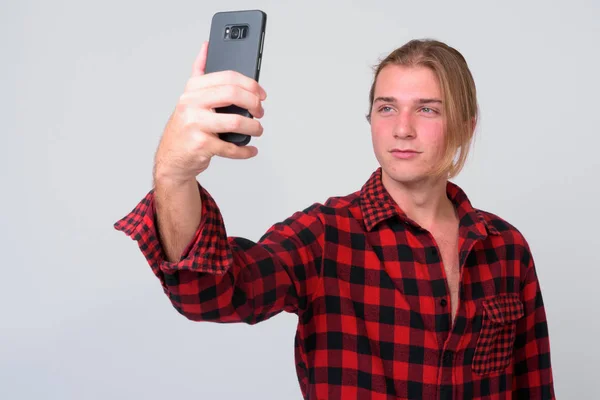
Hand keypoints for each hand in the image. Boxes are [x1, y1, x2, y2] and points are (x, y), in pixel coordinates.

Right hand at [153, 41, 266, 184]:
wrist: (171, 158)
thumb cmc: (185, 127)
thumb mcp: (189, 96)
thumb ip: (199, 72)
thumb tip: (207, 46)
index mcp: (193, 88)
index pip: (228, 77)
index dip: (250, 85)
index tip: (260, 94)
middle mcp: (191, 104)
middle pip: (233, 94)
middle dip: (253, 103)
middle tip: (260, 112)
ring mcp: (195, 124)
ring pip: (235, 122)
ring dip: (253, 127)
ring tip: (257, 130)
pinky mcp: (201, 145)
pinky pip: (230, 148)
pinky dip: (244, 150)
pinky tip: (250, 149)